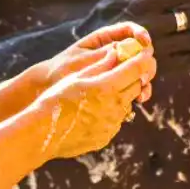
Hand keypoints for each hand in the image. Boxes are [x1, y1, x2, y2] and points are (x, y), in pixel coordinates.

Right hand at [37, 41, 157, 159]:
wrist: (43, 132)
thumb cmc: (56, 99)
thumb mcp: (77, 76)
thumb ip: (100, 65)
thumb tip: (116, 53)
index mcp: (107, 86)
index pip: (136, 69)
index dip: (144, 59)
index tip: (146, 53)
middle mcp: (114, 106)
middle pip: (137, 86)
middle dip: (135, 77)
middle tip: (128, 70)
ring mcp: (112, 123)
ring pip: (127, 104)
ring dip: (122, 95)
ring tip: (103, 92)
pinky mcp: (106, 136)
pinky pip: (116, 120)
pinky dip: (111, 112)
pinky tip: (94, 110)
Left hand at [39, 22, 154, 103]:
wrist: (50, 87)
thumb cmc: (62, 69)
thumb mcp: (82, 61)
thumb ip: (103, 55)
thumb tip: (126, 47)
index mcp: (104, 39)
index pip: (129, 30)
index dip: (141, 34)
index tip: (146, 42)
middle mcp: (113, 52)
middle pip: (139, 52)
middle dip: (146, 61)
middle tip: (145, 73)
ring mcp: (115, 69)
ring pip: (138, 70)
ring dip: (144, 78)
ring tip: (142, 90)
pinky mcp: (115, 84)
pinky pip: (132, 85)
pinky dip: (138, 91)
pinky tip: (138, 99)